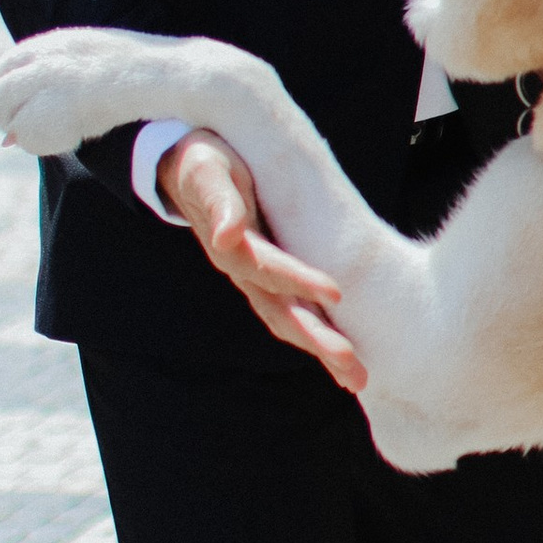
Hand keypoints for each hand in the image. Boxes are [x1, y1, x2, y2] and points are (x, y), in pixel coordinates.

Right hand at [159, 131, 365, 390]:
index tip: (334, 293)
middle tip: (354, 368)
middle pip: (283, 311)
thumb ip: (218, 202)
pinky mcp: (268, 278)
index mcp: (232, 247)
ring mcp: (255, 279)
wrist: (186, 166)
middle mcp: (244, 271)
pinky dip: (318, 337)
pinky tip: (342, 358)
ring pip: (290, 321)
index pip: (270, 269)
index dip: (300, 281)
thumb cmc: (203, 163)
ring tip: (356, 379)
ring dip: (322, 350)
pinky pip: (294, 313)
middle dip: (318, 341)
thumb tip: (226, 235)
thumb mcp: (207, 173)